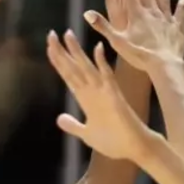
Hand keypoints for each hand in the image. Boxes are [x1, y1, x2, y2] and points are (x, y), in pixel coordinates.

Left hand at [48, 34, 156, 162]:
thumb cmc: (114, 142)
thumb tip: (60, 119)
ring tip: (68, 34)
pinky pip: (107, 76)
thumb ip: (73, 126)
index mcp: (85, 99)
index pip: (68, 76)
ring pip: (87, 68)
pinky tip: (97, 48)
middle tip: (50, 34)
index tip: (49, 47)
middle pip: (73, 68)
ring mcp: (103, 92)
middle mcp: (92, 92)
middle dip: (61, 52)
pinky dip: (102, 63)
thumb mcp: (87, 134)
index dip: (58, 62)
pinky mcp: (114, 96)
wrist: (133, 149)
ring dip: (77, 52)